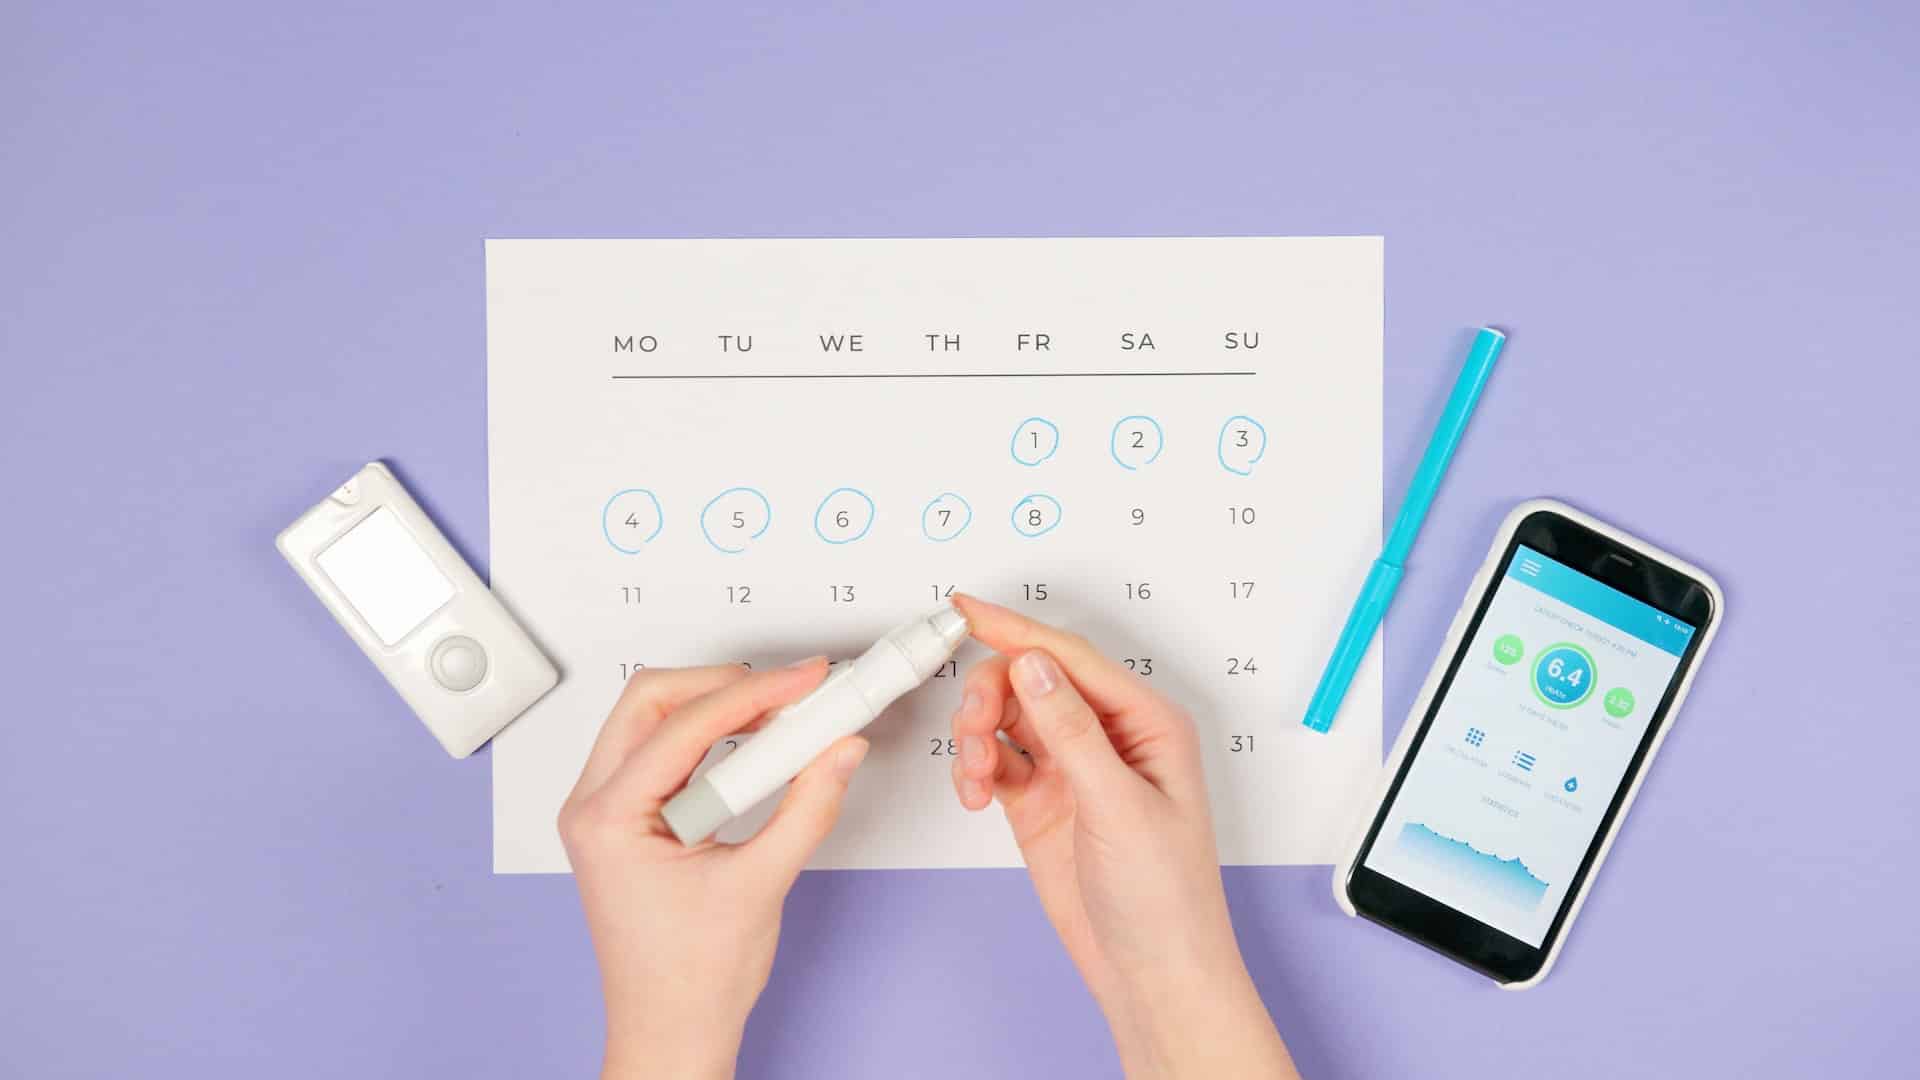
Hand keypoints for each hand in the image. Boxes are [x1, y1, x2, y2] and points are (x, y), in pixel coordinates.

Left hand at [559, 659, 867, 1079]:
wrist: (670, 1031)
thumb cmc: (690, 980)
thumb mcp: (761, 885)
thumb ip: (808, 807)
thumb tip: (838, 750)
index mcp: (608, 820)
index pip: (684, 726)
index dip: (754, 693)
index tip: (805, 681)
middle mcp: (593, 807)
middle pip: (652, 700)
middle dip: (725, 685)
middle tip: (790, 689)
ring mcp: (605, 811)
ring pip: (653, 719)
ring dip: (718, 707)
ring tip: (781, 715)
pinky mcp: (626, 819)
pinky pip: (662, 752)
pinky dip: (710, 738)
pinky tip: (755, 745)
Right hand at [949, 595, 1295, 1078]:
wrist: (1151, 974)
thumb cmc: (1166, 899)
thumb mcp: (1119, 806)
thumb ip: (1071, 730)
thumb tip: (1034, 663)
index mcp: (1146, 723)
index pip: (1071, 657)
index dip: (1016, 630)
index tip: (966, 611)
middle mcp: (1109, 737)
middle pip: (1031, 679)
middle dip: (990, 694)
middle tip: (972, 730)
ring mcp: (1073, 768)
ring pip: (1008, 717)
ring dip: (977, 734)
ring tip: (973, 774)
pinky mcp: (1043, 801)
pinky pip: (995, 761)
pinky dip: (975, 770)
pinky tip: (975, 794)